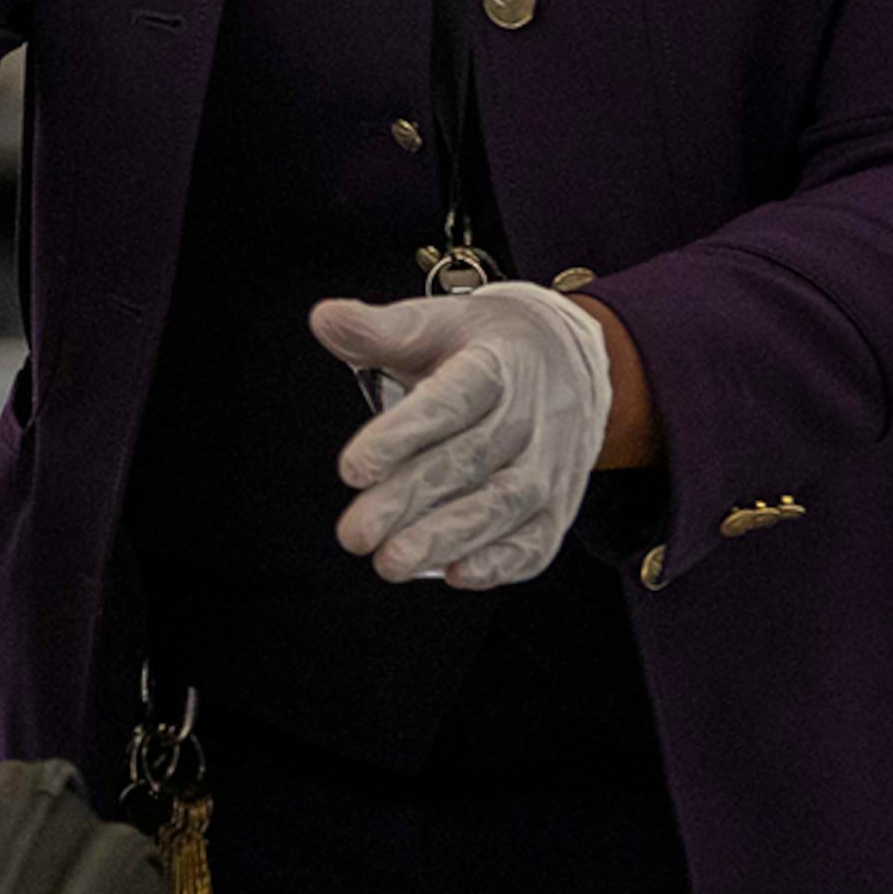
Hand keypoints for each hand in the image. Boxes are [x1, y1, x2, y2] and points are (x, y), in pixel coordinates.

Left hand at [313, 283, 612, 590]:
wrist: (568, 361)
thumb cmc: (485, 345)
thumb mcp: (436, 323)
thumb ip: (379, 329)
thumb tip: (325, 318)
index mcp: (497, 365)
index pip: (449, 403)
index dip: (401, 436)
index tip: (352, 469)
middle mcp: (530, 417)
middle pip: (467, 462)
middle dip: (408, 501)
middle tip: (355, 534)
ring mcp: (549, 465)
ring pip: (500, 507)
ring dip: (445, 539)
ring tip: (390, 561)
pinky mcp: (558, 506)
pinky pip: (536, 541)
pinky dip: (500, 562)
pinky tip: (456, 575)